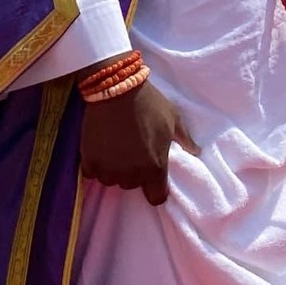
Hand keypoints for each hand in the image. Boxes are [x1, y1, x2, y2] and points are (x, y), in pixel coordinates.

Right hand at [79, 76, 193, 206]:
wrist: (117, 87)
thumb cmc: (149, 103)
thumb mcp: (173, 118)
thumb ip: (185, 139)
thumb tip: (196, 152)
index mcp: (155, 167)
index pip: (157, 197)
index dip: (156, 188)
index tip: (152, 177)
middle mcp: (131, 174)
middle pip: (132, 185)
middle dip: (134, 172)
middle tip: (133, 152)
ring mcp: (109, 168)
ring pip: (111, 181)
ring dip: (114, 169)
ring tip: (115, 149)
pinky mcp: (89, 160)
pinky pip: (93, 173)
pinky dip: (96, 164)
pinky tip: (100, 149)